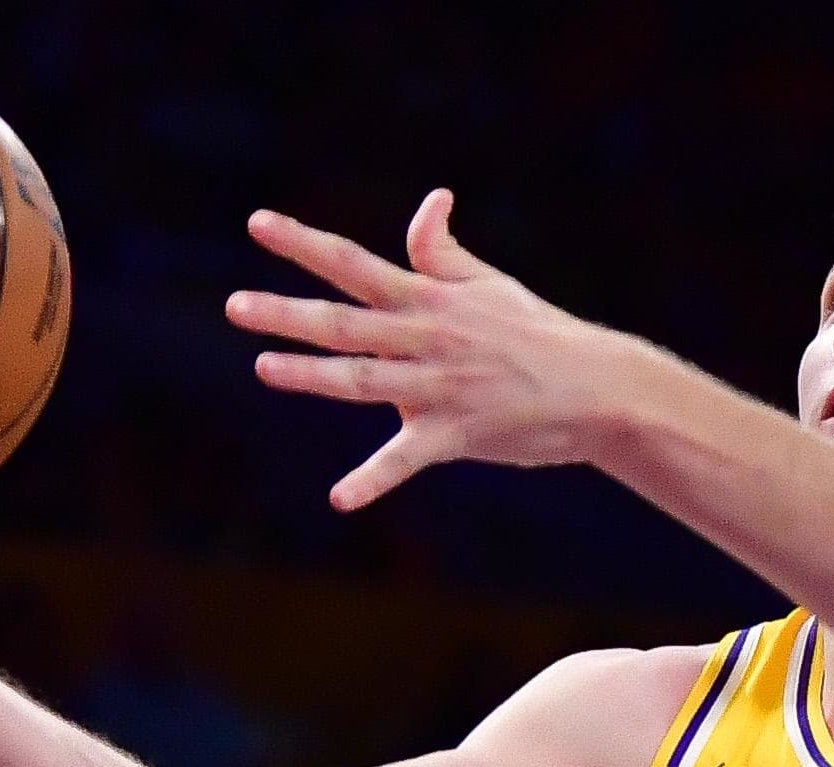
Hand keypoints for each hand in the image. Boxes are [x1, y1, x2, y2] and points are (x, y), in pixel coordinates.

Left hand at [229, 189, 637, 509]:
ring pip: (364, 380)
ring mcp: (440, 388)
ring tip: (265, 367)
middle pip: (346, 323)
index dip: (304, 244)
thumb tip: (430, 201)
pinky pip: (406, 461)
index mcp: (430, 300)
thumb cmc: (540, 334)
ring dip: (313, 376)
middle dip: (289, 313)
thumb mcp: (491, 284)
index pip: (355, 264)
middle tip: (236, 306)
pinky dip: (373, 481)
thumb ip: (443, 251)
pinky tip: (340, 499)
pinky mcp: (455, 435)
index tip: (257, 224)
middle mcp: (427, 339)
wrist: (598, 388)